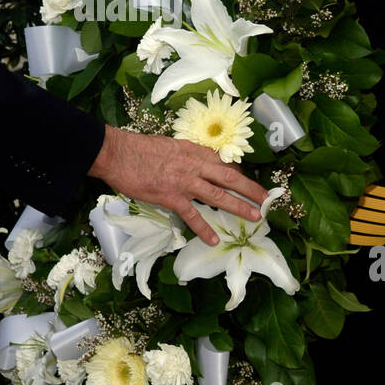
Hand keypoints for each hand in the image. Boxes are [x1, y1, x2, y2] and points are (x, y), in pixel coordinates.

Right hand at [87, 124, 268, 245]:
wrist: (117, 153)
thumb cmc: (138, 148)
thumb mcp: (168, 145)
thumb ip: (185, 155)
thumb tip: (196, 164)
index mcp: (192, 150)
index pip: (222, 163)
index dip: (238, 174)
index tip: (249, 184)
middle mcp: (193, 165)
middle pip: (229, 177)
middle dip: (250, 189)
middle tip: (267, 199)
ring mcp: (183, 181)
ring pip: (218, 195)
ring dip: (239, 206)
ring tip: (255, 217)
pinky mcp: (170, 196)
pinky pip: (192, 214)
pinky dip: (204, 228)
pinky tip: (214, 239)